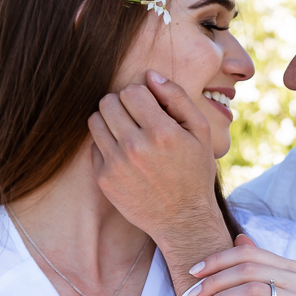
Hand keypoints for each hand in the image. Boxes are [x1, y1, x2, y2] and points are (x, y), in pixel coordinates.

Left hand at [88, 71, 230, 294]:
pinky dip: (107, 143)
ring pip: (95, 120)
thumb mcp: (200, 132)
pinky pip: (94, 145)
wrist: (183, 219)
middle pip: (108, 102)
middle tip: (136, 116)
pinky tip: (124, 153)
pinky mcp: (104, 179)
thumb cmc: (194, 172)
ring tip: (127, 130)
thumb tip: (150, 75)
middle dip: (121, 103)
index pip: (131, 91)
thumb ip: (177, 98)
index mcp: (161, 132)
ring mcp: (116, 164)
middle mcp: (135, 147)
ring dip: (109, 120)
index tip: (150, 107)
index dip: (140, 94)